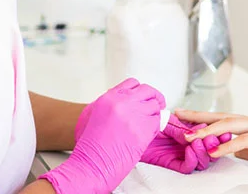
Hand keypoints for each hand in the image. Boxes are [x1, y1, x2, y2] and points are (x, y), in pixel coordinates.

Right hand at [41, 79, 164, 193]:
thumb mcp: (93, 114)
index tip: (144, 98)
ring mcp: (134, 115)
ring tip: (148, 125)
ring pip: (155, 106)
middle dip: (155, 98)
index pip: (133, 83)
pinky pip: (157, 123)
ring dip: (154, 115)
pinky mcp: (143, 130)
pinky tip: (146, 135)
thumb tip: (125, 101)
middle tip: (158, 105)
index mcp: (109, 97)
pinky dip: (155, 128)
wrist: (91, 163)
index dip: (140, 92)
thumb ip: (110, 104)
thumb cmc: (90, 145)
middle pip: (148, 91)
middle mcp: (122, 102)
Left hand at [141, 115, 232, 173]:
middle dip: (214, 145)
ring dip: (203, 152)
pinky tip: (190, 150)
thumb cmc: (144, 122)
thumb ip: (181, 126)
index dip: (218, 135)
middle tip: (214, 138)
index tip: (224, 131)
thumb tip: (199, 129)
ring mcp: (180, 154)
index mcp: (188, 132)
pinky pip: (187, 167)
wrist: (127, 129)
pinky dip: (191, 160)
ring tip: (200, 142)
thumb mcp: (166, 120)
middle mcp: (186, 145)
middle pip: (208, 151)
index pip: (208, 136)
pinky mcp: (171, 163)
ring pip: (200, 161)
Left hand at [175, 109, 247, 169]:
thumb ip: (246, 148)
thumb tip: (227, 150)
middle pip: (221, 116)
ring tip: (191, 136)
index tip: (183, 118)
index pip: (223, 119)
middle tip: (177, 117)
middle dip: (198, 117)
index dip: (203, 118)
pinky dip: (231, 146)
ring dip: (209, 130)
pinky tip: (216, 151)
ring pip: (231, 125)